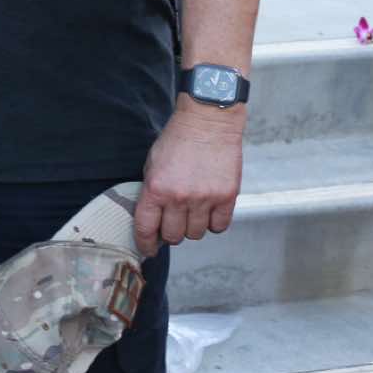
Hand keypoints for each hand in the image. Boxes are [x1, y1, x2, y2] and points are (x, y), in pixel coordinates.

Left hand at [136, 103, 244, 253]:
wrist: (207, 123)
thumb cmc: (177, 141)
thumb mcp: (152, 164)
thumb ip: (152, 193)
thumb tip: (154, 220)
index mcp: (156, 188)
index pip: (146, 228)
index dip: (145, 243)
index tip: (148, 249)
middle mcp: (180, 198)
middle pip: (174, 236)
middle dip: (171, 233)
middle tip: (173, 223)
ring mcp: (205, 199)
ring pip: (197, 233)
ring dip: (192, 227)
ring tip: (192, 211)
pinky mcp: (227, 197)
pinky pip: (220, 227)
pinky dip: (213, 223)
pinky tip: (209, 212)